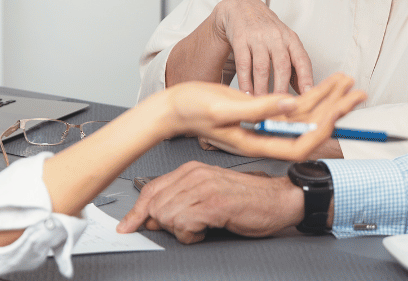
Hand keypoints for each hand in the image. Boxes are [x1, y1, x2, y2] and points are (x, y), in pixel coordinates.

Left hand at [117, 162, 302, 242]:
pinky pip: (183, 225)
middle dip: (164, 224)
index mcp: (191, 170)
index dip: (136, 211)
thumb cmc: (248, 199)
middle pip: (154, 205)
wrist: (280, 199)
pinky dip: (191, 236)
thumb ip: (180, 202)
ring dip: (180, 231)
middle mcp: (194, 175)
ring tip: (200, 228)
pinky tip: (205, 231)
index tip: (127, 226)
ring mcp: (203, 188)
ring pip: (166, 216)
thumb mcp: (208, 195)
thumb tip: (152, 218)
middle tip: (186, 228)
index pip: (150, 189)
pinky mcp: (214, 204)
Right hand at [159, 73, 364, 162]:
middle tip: (358, 91)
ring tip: (347, 81)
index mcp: (257, 142)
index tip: (342, 109)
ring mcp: (264, 126)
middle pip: (309, 126)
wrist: (174, 107)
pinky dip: (310, 94)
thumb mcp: (224, 106)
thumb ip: (258, 108)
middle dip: (336, 108)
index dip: (325, 127)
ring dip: (327, 97)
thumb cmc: (193, 108)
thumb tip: (291, 103)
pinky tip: (324, 84)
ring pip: (304, 114)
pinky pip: (292, 107)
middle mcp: (265, 137)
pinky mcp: (261, 114)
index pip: (301, 142)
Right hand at [213, 0, 313, 94]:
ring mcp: (257, 37)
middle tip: (281, 108)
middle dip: (282, 89)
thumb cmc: (267, 30)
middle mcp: (276, 37)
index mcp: (291, 39)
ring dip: (262, 89)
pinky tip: (246, 93)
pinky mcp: (240, 39)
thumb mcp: (284, 43)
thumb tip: (305, 92)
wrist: (242, 8)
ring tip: (262, 104)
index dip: (306, 79)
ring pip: (262, 67)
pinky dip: (245, 81)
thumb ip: (294, 65)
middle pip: (282, 65)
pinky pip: (243, 64)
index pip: (302, 60)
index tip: (308, 96)